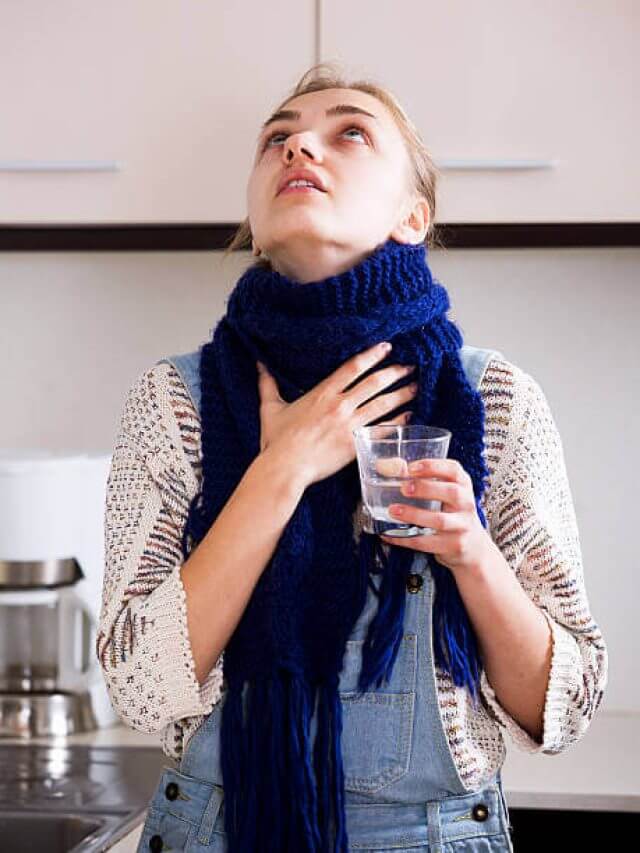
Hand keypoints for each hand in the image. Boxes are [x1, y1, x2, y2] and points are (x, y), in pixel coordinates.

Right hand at [255, 342, 417, 489]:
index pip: (353, 367)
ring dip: (403, 394)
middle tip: (410, 367)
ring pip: (383, 404)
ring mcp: (349, 424)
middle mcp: (340, 405)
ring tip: (416, 387)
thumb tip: (259, 364)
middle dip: (395, 373)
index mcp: (322, 393)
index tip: (387, 347)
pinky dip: (398, 422)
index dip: (372, 355)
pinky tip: (409, 416)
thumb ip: (267, 384)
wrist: (285, 468)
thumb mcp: (270, 408)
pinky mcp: (355, 443)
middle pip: (375, 383)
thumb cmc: (277, 440)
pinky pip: (382, 429)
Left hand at [380, 457, 494, 575]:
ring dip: (414, 515)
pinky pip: (427, 542)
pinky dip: (405, 539)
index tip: (411, 467)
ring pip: (440, 520)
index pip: (454, 471)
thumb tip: (387, 467)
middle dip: (426, 488)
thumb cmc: (453, 514)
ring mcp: (462, 527)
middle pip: (451, 493)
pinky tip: (389, 534)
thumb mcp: (447, 494)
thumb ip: (425, 480)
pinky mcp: (453, 546)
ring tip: (393, 510)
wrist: (474, 547)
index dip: (433, 466)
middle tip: (403, 488)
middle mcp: (466, 504)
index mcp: (463, 486)